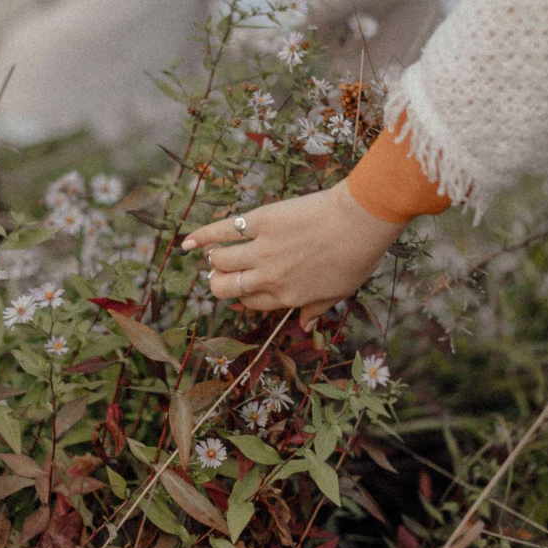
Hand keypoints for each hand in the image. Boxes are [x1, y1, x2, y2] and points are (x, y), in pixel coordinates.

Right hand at [181, 180, 405, 329]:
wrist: (360, 221)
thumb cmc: (356, 256)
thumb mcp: (340, 293)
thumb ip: (316, 310)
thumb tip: (304, 326)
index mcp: (287, 297)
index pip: (250, 303)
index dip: (243, 295)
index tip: (245, 286)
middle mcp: (269, 278)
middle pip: (225, 287)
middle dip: (219, 283)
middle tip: (222, 273)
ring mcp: (262, 250)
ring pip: (219, 261)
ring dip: (214, 259)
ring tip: (216, 253)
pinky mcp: (260, 222)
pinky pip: (222, 231)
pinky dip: (201, 236)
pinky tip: (187, 242)